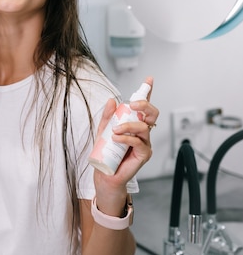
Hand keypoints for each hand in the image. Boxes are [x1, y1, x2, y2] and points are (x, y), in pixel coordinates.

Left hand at [93, 77, 157, 210]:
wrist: (105, 175)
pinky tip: (116, 138)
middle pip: (152, 113)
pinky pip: (139, 142)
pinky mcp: (144, 154)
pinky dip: (127, 138)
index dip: (148, 92)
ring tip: (114, 131)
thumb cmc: (106, 153)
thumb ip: (108, 116)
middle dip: (144, 104)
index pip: (143, 106)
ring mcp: (145, 142)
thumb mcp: (103, 130)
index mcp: (134, 123)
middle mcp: (143, 131)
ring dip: (128, 125)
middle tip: (132, 104)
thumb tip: (112, 100)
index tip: (149, 80)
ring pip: (144, 127)